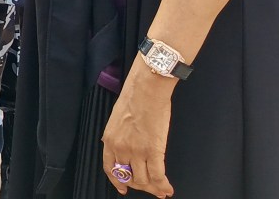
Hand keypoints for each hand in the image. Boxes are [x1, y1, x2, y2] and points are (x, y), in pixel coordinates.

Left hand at [101, 57, 175, 197]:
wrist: (146, 90)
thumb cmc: (134, 98)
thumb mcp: (117, 119)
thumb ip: (119, 136)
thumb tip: (125, 148)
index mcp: (110, 139)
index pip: (110, 168)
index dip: (117, 181)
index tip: (123, 188)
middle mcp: (120, 148)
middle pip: (128, 177)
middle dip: (140, 186)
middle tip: (150, 188)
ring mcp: (136, 151)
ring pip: (143, 180)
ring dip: (153, 188)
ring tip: (162, 190)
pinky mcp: (152, 151)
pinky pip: (157, 176)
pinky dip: (163, 186)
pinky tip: (168, 188)